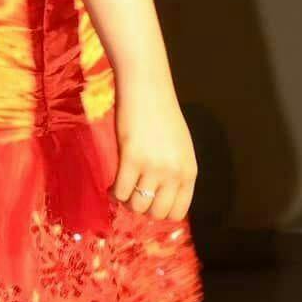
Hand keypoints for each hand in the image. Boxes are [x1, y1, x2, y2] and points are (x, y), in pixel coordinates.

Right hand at [111, 81, 196, 222]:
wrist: (148, 88)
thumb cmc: (163, 114)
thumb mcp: (180, 148)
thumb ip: (176, 172)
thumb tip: (162, 197)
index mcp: (189, 171)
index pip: (178, 212)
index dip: (161, 212)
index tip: (149, 202)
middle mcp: (174, 173)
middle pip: (156, 213)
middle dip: (143, 207)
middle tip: (133, 194)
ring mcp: (154, 167)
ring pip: (137, 206)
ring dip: (127, 200)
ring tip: (122, 187)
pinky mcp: (132, 159)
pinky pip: (120, 191)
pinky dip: (114, 191)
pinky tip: (112, 182)